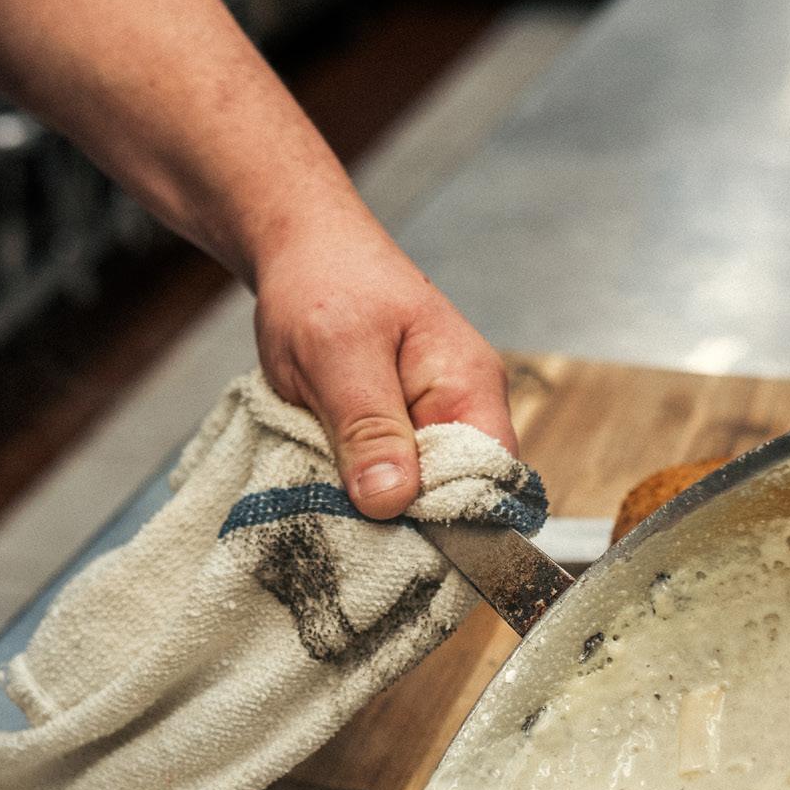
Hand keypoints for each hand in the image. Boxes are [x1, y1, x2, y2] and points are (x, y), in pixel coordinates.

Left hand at [254, 224, 519, 519]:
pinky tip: (327, 488)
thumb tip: (394, 500)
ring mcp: (428, 422)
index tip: (396, 542)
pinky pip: (388, 479)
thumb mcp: (337, 354)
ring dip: (374, 507)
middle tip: (347, 529)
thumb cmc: (324, 282)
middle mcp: (462, 410)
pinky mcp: (394, 431)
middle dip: (405, 520)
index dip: (451, 520)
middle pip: (455, 497)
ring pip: (416, 494)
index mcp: (469, 387)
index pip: (489, 480)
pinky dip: (356, 489)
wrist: (301, 247)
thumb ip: (368, 427)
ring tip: (331, 507)